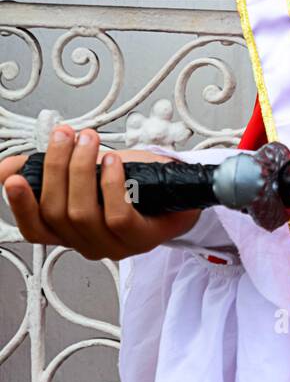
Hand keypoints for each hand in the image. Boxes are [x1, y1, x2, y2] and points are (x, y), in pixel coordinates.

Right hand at [0, 126, 202, 260]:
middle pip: (56, 212)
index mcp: (70, 230)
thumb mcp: (88, 172)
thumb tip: (10, 166)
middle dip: (56, 167)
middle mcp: (87, 241)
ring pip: (82, 213)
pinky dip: (111, 185)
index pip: (35, 227)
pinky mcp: (141, 239)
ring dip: (82, 170)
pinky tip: (112, 163)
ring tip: (89, 141)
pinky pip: (117, 215)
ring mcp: (114, 245)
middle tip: (65, 136)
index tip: (14, 177)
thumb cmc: (135, 184)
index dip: (20, 205)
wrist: (181, 195)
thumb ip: (51, 170)